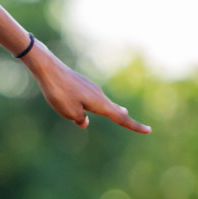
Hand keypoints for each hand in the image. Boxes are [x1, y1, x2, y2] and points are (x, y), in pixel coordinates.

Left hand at [22, 42, 150, 133]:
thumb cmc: (60, 92)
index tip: (149, 130)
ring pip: (103, 102)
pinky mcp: (80, 84)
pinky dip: (97, 103)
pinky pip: (91, 97)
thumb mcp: (69, 112)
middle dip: (124, 116)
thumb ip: (79, 119)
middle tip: (137, 121)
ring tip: (123, 111)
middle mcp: (98, 95)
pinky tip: (90, 104)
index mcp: (99, 103)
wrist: (48, 68)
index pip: (120, 118)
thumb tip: (84, 121)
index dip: (135, 126)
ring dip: (112, 108)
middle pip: (114, 109)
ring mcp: (90, 88)